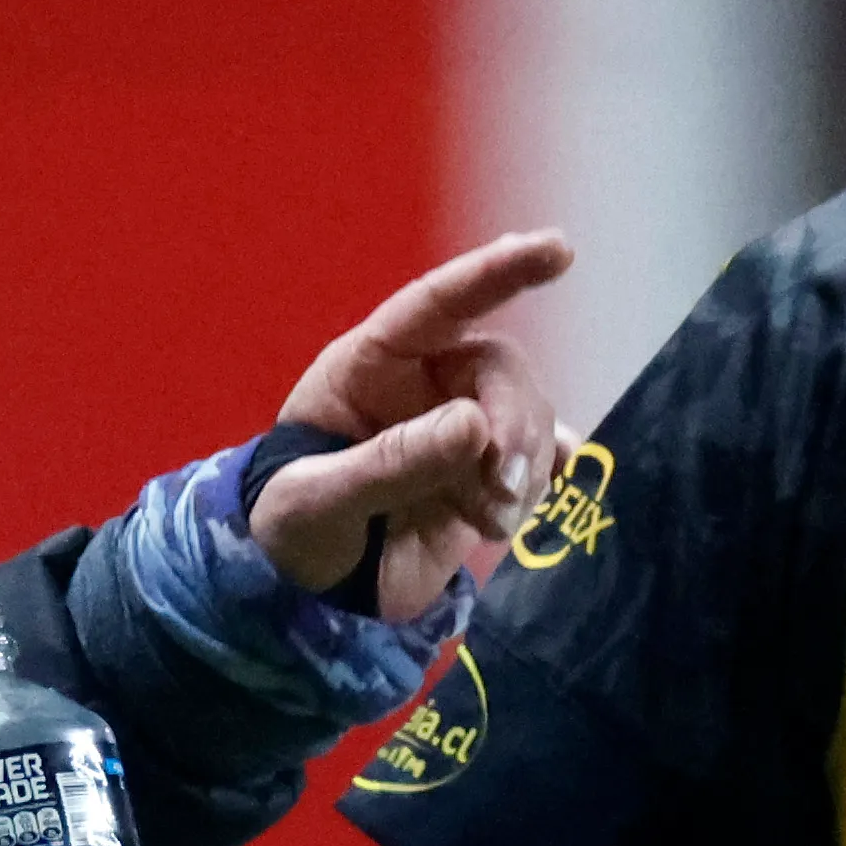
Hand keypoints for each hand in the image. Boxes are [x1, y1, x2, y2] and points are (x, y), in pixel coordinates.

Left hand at [252, 231, 575, 619]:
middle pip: (498, 368)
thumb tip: (474, 424)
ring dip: (524, 466)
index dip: (496, 271)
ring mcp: (460, 431)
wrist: (305, 594)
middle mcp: (424, 384)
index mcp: (371, 365)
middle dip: (514, 421)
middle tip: (503, 485)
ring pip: (527, 415)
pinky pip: (537, 462)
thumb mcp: (316, 499)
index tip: (557, 250)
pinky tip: (514, 513)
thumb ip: (390, 462)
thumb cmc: (289, 528)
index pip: (437, 303)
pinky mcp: (486, 477)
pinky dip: (537, 486)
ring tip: (490, 519)